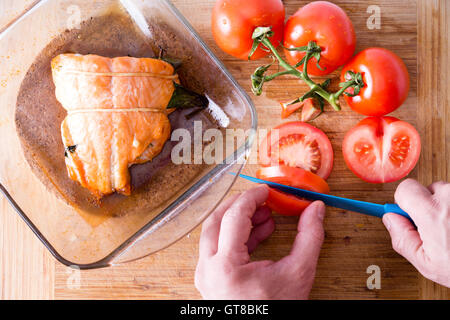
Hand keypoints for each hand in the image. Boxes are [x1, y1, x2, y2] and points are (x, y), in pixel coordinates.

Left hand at [195, 185, 325, 298]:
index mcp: (226, 266)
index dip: (252, 197)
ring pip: (214, 233)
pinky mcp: (210, 279)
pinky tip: (260, 233)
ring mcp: (206, 275)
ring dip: (238, 220)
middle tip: (263, 199)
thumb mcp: (298, 275)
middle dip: (241, 205)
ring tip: (265, 216)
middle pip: (217, 220)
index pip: (234, 216)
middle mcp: (209, 269)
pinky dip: (236, 236)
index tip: (267, 190)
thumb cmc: (276, 311)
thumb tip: (316, 209)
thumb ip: (310, 238)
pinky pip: (218, 248)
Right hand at [383, 179, 449, 286]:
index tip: (407, 212)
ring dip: (449, 208)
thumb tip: (390, 219)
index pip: (405, 189)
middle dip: (429, 206)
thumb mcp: (426, 263)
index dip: (403, 202)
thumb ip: (402, 238)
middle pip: (429, 189)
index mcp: (433, 213)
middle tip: (439, 228)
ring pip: (449, 194)